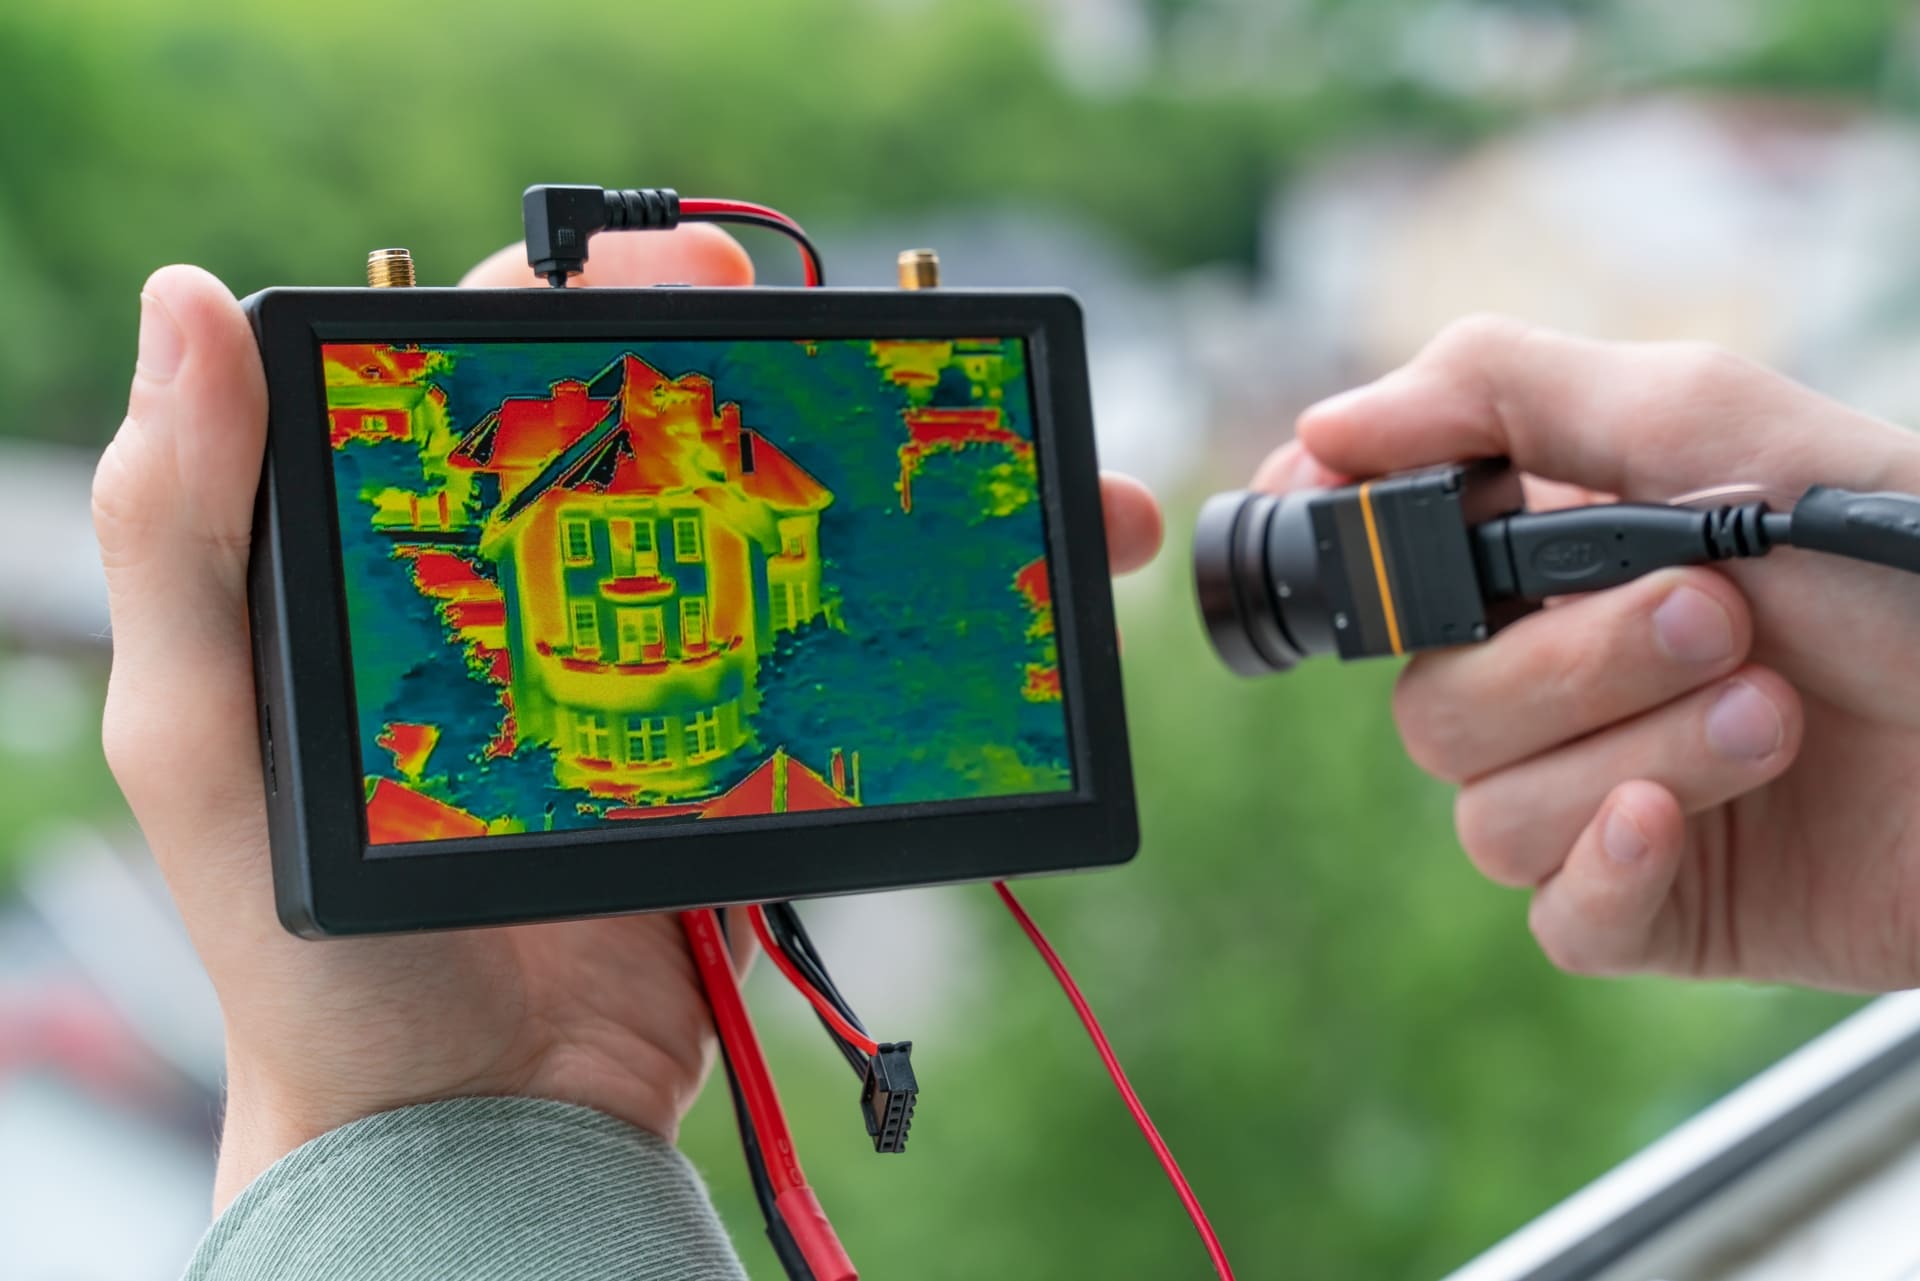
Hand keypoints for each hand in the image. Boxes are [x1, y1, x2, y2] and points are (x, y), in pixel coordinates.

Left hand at [94, 235, 1164, 1211]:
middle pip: (684, 434)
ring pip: (794, 537)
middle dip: (796, 370)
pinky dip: (948, 634)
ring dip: (920, 496)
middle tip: (875, 362)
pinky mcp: (747, 761)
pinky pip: (854, 667)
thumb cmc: (314, 959)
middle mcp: (549, 596)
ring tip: (1047, 478)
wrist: (476, 1132)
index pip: (517, 375)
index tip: (697, 285)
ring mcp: (662, 677)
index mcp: (426, 561)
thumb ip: (183, 532)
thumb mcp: (207, 740)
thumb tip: (189, 301)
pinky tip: (1049, 599)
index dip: (604, 301)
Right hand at [1255, 316, 1919, 990]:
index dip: (1346, 559)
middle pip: (1428, 702)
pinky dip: (1611, 867)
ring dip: (1632, 754)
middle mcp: (1568, 677)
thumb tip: (1319, 428)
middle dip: (1569, 666)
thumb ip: (1503, 395)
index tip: (1331, 537)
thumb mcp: (1710, 424)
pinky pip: (1555, 913)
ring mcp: (1609, 791)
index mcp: (1561, 554)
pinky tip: (1689, 823)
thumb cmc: (1915, 558)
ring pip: (1483, 812)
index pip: (1389, 565)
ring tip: (1776, 716)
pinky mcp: (1663, 905)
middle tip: (1721, 620)